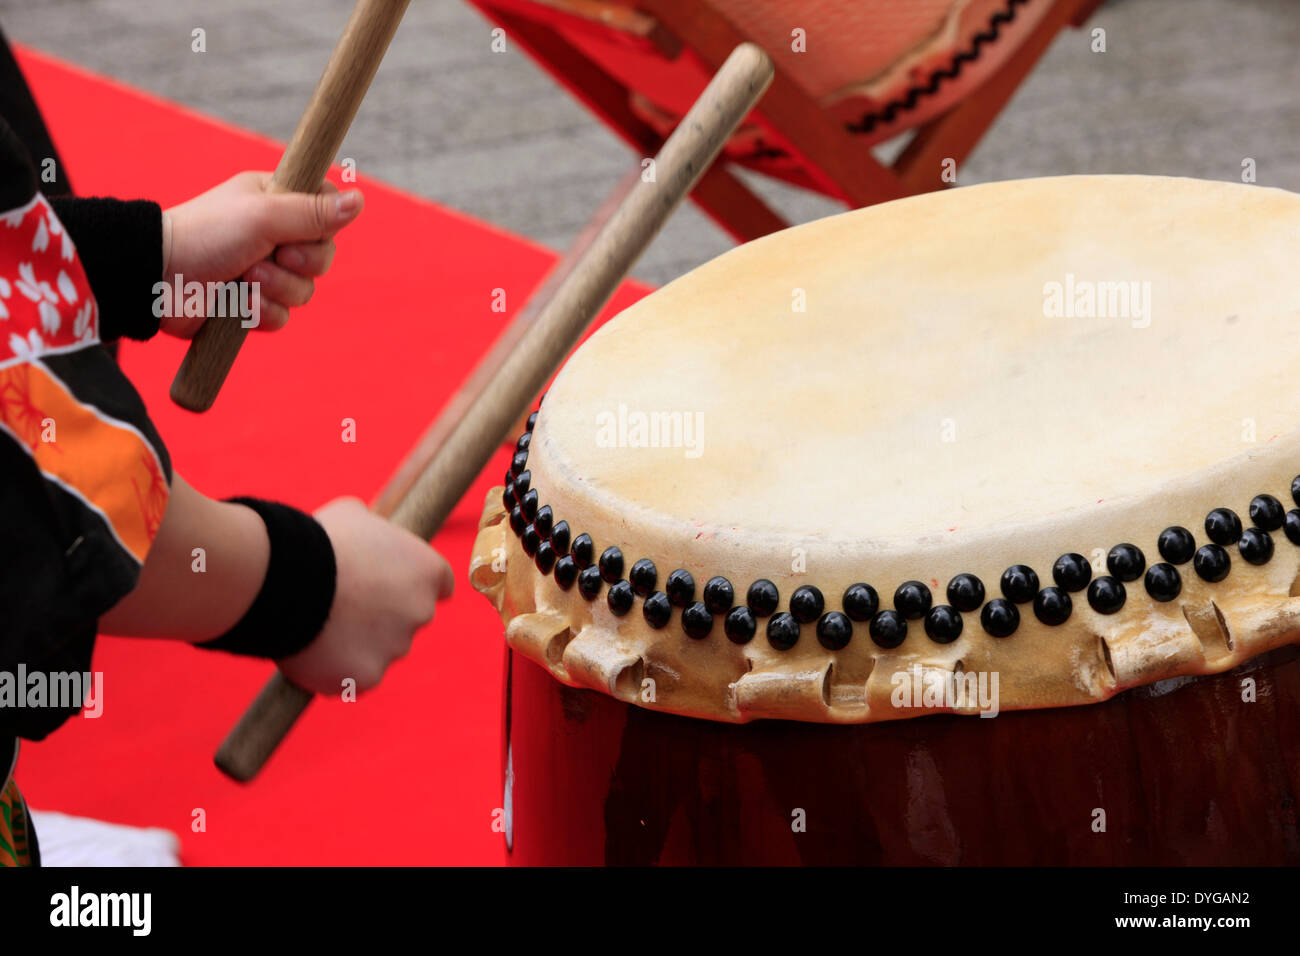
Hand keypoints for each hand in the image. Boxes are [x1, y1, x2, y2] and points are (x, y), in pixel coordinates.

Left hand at [160, 171, 363, 336]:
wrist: (159, 279)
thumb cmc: (207, 234)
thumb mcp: (265, 215)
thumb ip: (314, 212)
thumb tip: (360, 201)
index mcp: (277, 202)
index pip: (327, 210)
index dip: (326, 224)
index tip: (306, 225)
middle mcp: (274, 236)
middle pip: (323, 257)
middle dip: (300, 263)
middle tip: (272, 254)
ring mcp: (265, 273)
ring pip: (305, 292)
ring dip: (275, 289)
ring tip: (243, 278)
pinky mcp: (252, 306)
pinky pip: (282, 317)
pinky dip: (260, 312)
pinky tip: (236, 302)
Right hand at [276, 497, 452, 696]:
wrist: (286, 578)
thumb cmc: (319, 539)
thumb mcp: (353, 515)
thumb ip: (373, 530)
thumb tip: (367, 530)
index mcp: (427, 571)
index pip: (439, 585)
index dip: (411, 585)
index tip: (388, 586)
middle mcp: (421, 612)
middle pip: (408, 620)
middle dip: (382, 616)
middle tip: (342, 605)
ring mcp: (396, 648)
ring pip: (380, 651)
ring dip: (357, 643)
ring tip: (318, 624)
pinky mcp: (366, 677)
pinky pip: (353, 678)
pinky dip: (335, 670)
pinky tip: (311, 650)